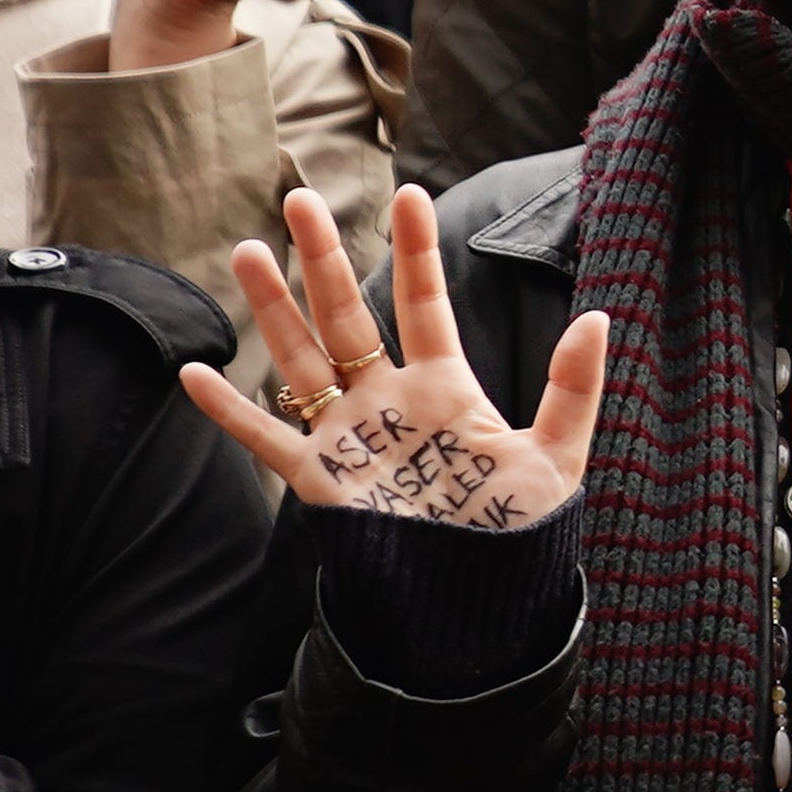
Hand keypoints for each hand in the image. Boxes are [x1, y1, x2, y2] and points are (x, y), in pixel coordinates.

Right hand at [186, 186, 605, 528]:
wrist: (480, 598)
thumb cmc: (519, 528)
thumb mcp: (557, 455)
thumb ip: (573, 387)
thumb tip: (599, 318)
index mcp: (445, 387)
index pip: (423, 303)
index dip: (415, 250)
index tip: (408, 193)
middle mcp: (388, 399)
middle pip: (348, 315)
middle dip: (324, 258)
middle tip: (299, 197)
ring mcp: (348, 434)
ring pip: (301, 357)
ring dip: (274, 308)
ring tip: (249, 251)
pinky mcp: (320, 479)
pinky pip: (265, 437)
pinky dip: (228, 409)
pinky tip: (192, 374)